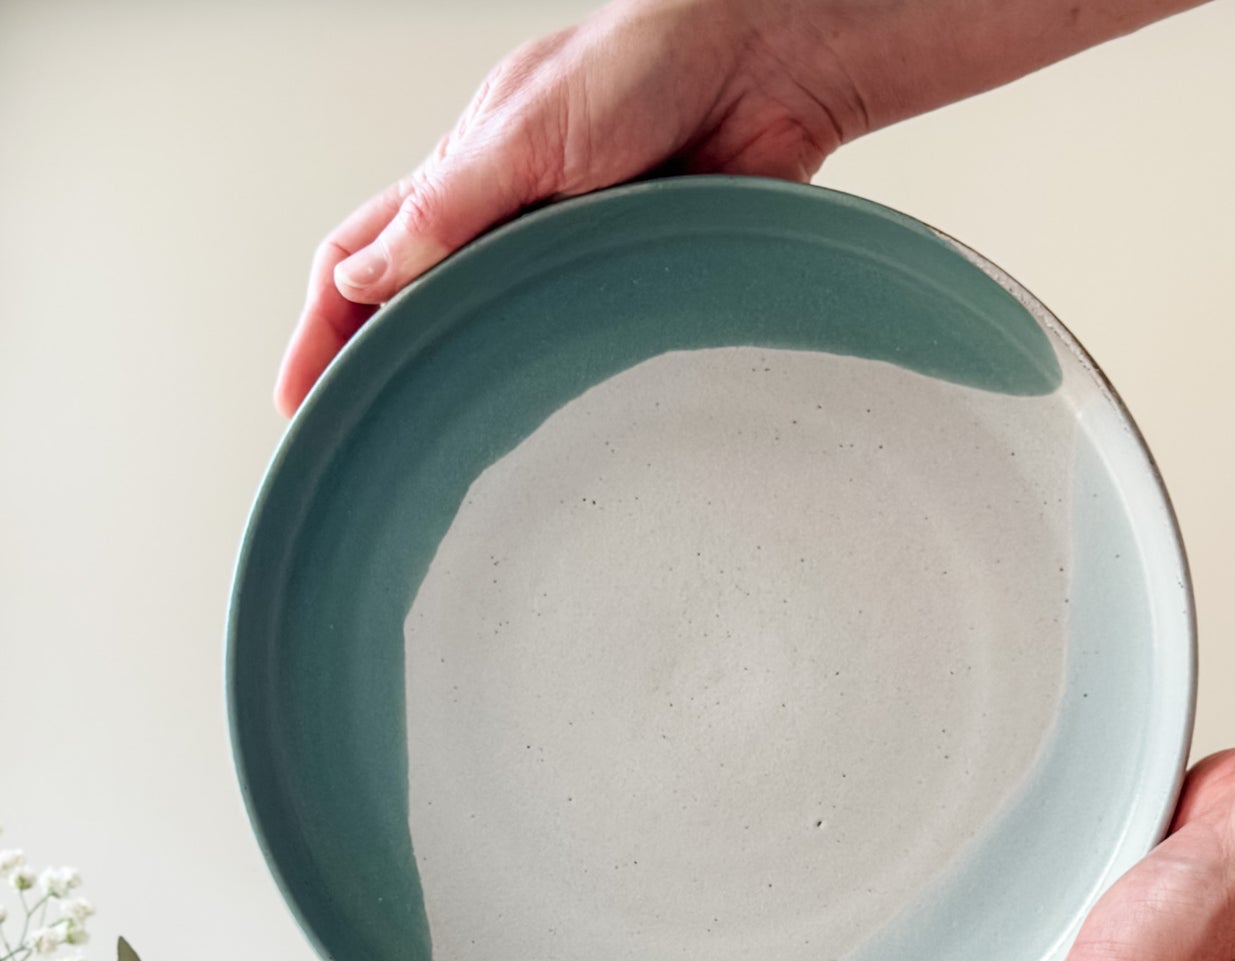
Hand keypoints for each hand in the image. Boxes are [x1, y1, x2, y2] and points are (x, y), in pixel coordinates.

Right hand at [275, 0, 1200, 414]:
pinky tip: (540, 422)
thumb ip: (451, 208)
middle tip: (362, 452)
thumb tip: (367, 278)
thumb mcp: (530, 133)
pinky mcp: (628, 278)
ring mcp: (566, 255)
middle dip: (379, 376)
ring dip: (461, 386)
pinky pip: (572, 340)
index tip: (298, 401)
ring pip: (492, 334)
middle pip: (417, 309)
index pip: (361, 260)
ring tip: (439, 458)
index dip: (321, 330)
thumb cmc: (651, 63)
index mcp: (462, 175)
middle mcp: (506, 220)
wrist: (770, 65)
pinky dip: (546, 379)